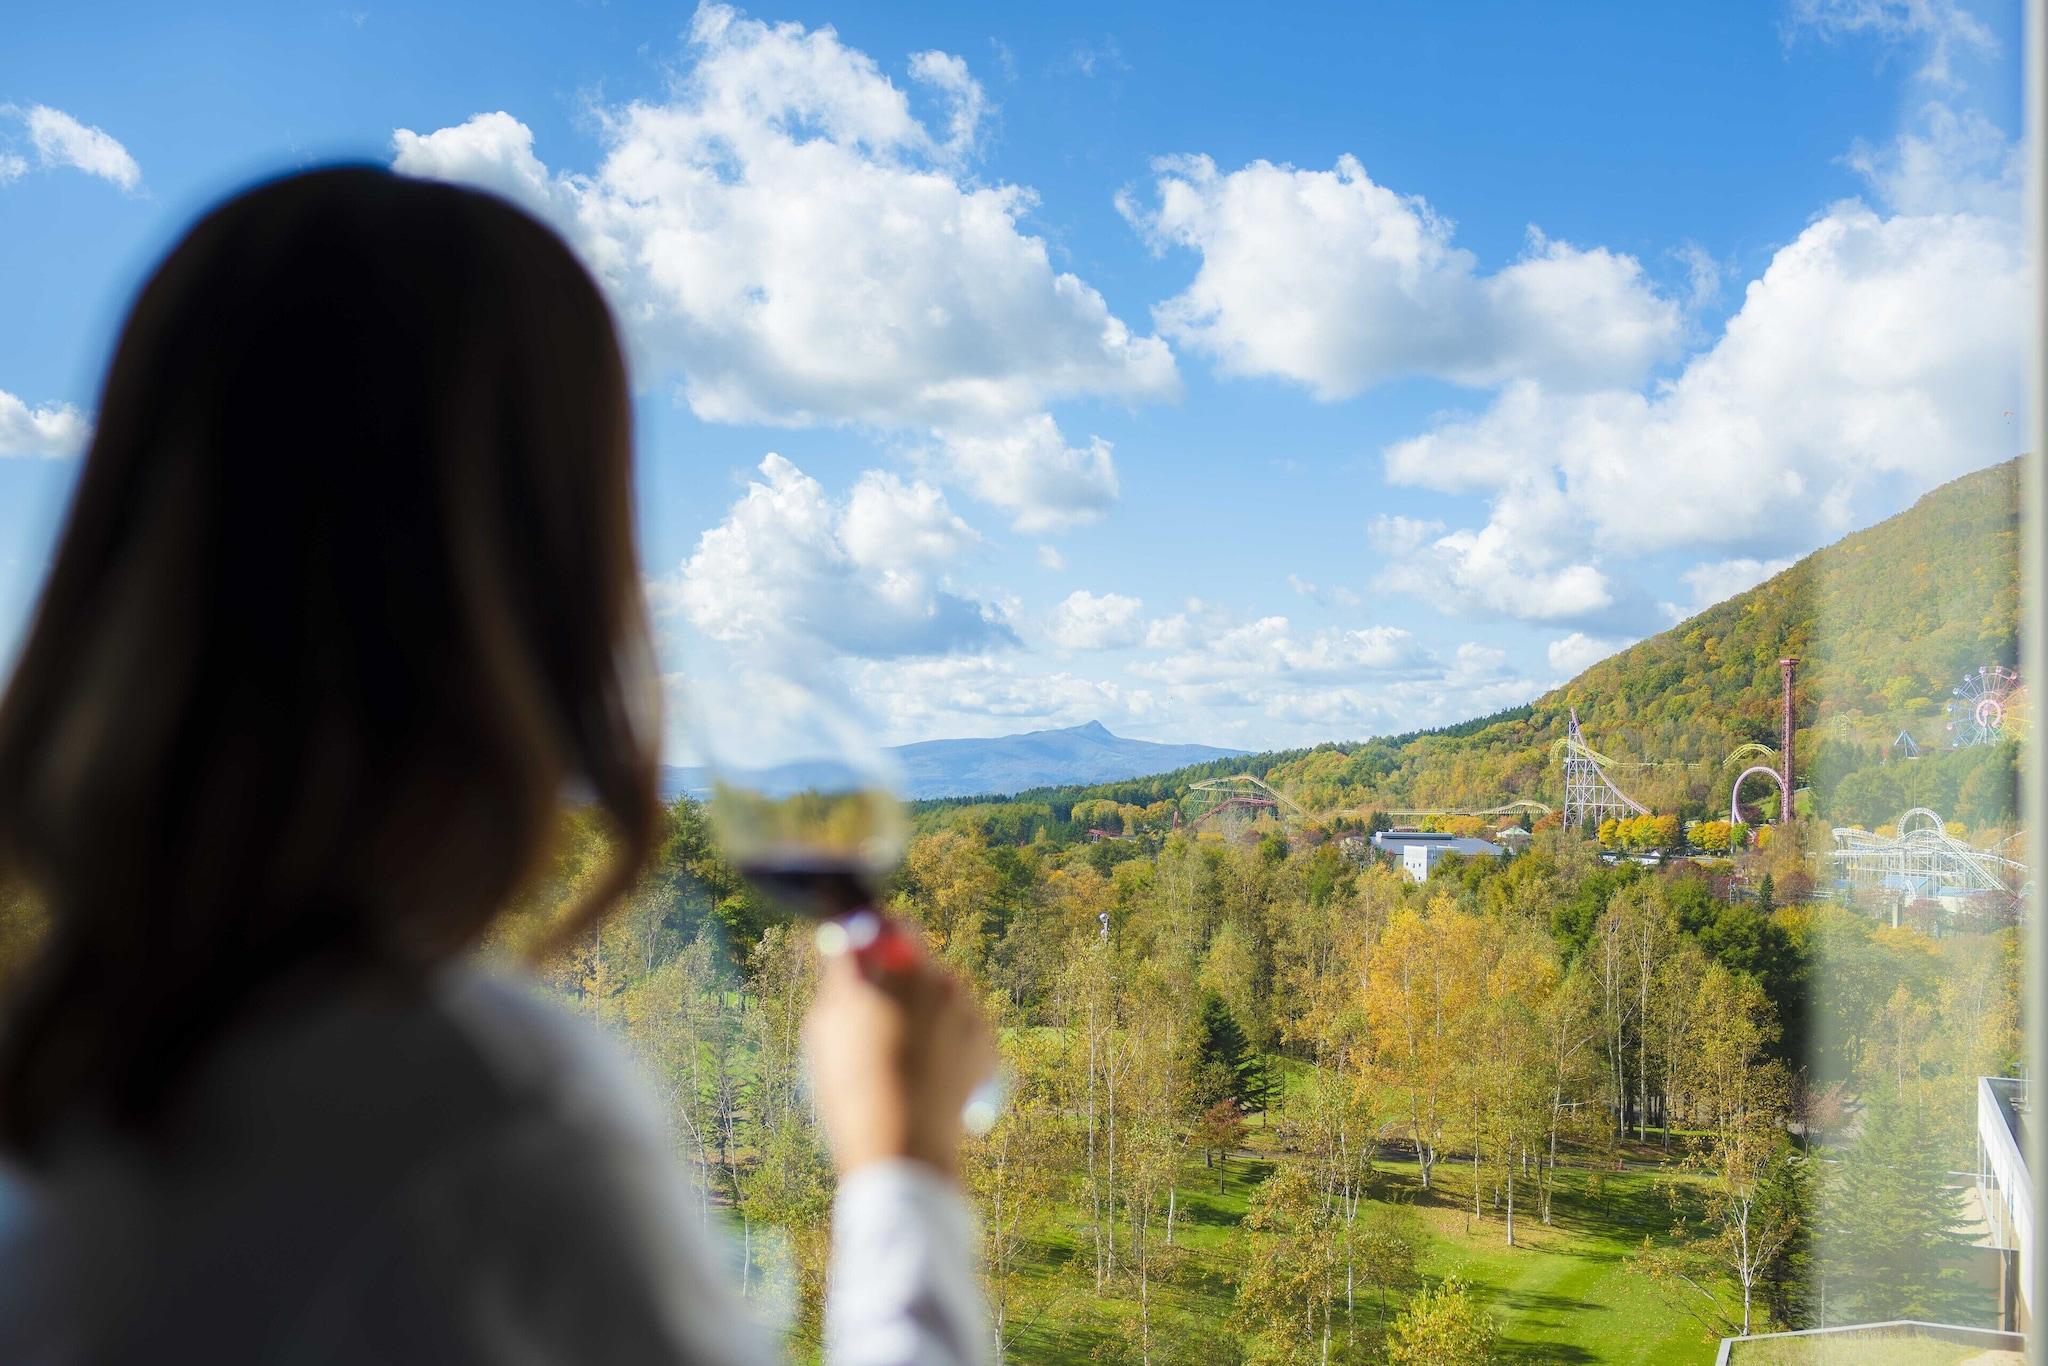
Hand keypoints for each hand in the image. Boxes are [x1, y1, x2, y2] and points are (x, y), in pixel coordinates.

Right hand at [804, 930, 996, 1183]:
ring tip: (901, 1058)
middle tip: (876, 1018)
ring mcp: (967, 1010)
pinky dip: (947, 1040)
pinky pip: (962, 1025)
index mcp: (896, 969)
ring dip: (925, 1012)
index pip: (891, 929)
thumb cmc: (853, 1088)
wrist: (903, 1146)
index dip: (876, 942)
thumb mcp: (825, 1027)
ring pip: (942, 996)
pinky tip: (925, 1073)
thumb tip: (846, 952)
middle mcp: (938, 980)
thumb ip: (840, 979)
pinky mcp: (986, 1041)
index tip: (864, 958)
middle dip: (900, 982)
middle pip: (918, 964)